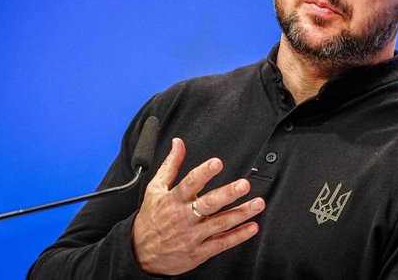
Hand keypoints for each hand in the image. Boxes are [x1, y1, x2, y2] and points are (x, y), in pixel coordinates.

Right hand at [131, 137, 264, 275]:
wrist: (139, 254)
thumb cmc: (151, 218)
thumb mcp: (155, 189)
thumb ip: (170, 165)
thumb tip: (178, 143)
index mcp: (173, 200)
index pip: (189, 183)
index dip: (203, 173)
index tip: (217, 163)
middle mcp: (184, 217)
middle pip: (208, 204)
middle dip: (228, 194)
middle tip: (244, 185)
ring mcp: (192, 235)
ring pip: (220, 223)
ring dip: (241, 213)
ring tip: (258, 204)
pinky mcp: (199, 252)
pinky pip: (221, 243)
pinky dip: (238, 236)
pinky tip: (252, 227)